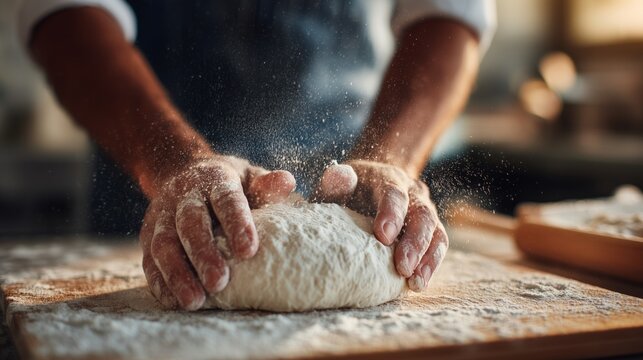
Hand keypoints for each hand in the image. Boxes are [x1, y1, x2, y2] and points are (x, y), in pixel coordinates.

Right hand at [139, 155, 295, 309]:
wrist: (184, 172)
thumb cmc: (229, 183)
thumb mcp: (249, 176)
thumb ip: (266, 184)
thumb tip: (287, 181)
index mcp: (213, 178)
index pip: (225, 199)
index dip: (236, 223)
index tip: (249, 251)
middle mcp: (183, 195)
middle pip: (190, 223)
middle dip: (203, 254)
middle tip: (220, 282)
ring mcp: (161, 215)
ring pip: (164, 243)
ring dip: (178, 273)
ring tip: (195, 301)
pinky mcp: (148, 234)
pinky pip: (150, 258)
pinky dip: (160, 280)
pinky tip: (172, 301)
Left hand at [315, 160, 447, 291]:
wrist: (370, 186)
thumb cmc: (349, 191)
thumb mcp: (338, 184)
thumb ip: (337, 182)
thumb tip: (340, 176)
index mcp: (388, 178)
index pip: (394, 193)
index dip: (391, 213)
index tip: (383, 237)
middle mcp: (412, 192)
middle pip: (421, 214)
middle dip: (414, 242)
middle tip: (403, 267)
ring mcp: (425, 210)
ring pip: (436, 231)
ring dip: (428, 258)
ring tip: (416, 282)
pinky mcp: (431, 229)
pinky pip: (438, 245)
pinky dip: (431, 265)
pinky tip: (420, 283)